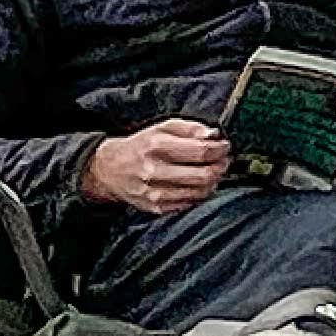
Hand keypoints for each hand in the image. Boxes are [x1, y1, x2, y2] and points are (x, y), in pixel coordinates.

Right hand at [84, 120, 229, 213]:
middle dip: (220, 166)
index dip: (219, 149)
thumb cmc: (142, 146)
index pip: (200, 151)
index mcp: (156, 147)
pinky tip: (197, 183)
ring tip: (212, 171)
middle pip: (203, 175)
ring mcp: (154, 192)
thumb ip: (191, 128)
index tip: (224, 146)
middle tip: (223, 160)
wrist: (111, 170)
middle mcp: (154, 171)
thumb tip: (214, 134)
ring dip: (213, 181)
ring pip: (199, 192)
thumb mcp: (163, 127)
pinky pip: (189, 203)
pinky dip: (200, 193)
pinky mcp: (156, 207)